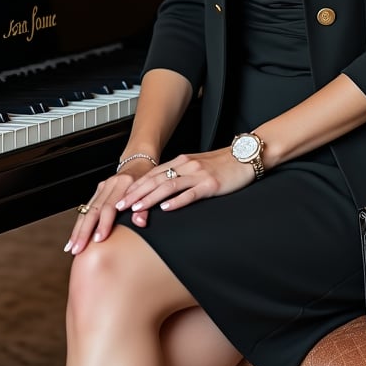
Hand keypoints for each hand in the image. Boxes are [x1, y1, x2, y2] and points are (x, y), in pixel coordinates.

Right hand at [64, 157, 155, 254]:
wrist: (138, 163)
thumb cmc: (145, 182)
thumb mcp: (150, 192)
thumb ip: (146, 208)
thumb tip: (140, 222)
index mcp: (124, 184)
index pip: (110, 206)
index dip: (104, 223)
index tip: (98, 239)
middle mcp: (111, 184)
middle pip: (94, 210)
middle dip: (84, 231)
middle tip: (79, 248)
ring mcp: (102, 186)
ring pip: (86, 210)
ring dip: (78, 230)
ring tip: (72, 247)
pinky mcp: (97, 190)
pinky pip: (86, 209)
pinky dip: (79, 224)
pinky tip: (74, 237)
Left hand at [115, 147, 254, 215]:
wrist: (246, 156)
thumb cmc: (222, 165)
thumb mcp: (197, 167)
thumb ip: (181, 176)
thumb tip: (162, 191)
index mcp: (181, 162)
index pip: (152, 174)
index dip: (135, 186)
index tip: (120, 197)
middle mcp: (186, 166)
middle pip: (156, 179)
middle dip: (136, 193)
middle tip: (119, 205)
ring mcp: (198, 174)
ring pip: (169, 186)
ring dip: (150, 197)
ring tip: (137, 207)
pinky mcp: (211, 184)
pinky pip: (191, 193)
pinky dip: (177, 201)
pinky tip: (166, 209)